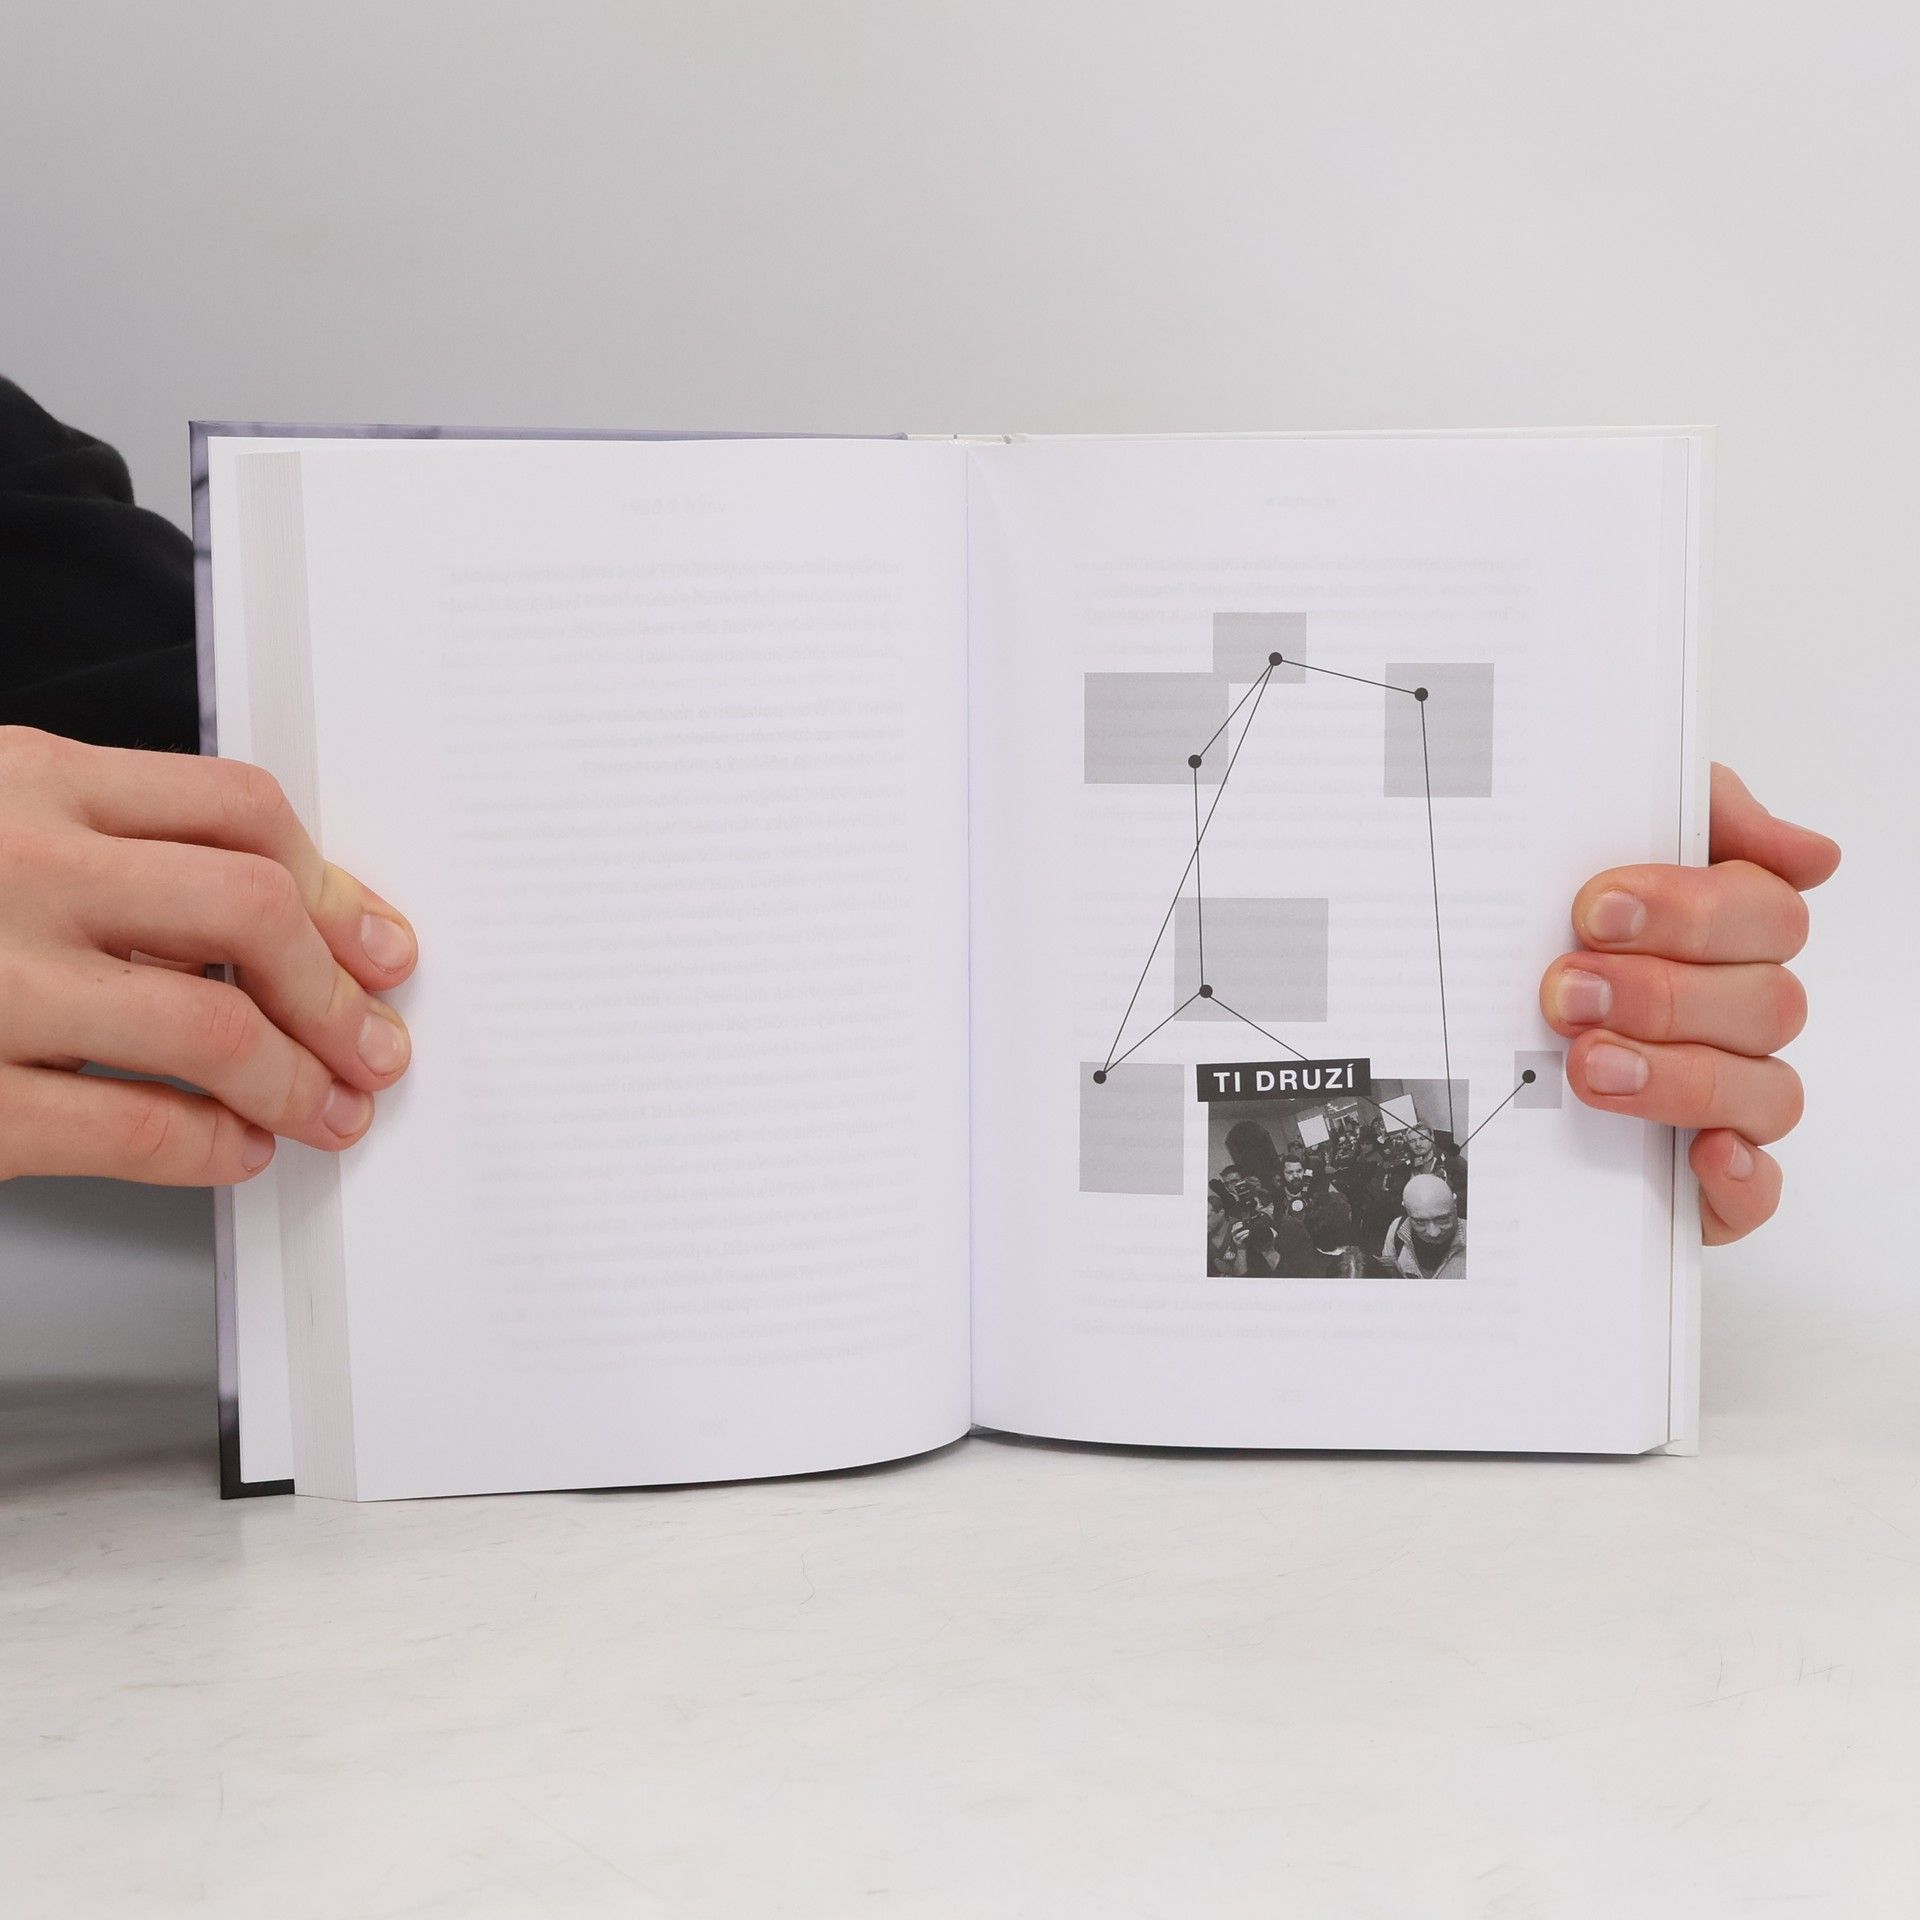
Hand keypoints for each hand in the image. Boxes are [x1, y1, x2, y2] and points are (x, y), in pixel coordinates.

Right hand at [0, 727, 416, 1185]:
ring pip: (211, 1022)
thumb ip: (103, 846)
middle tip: (374, 1039)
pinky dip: (208, 1146)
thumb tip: (277, 920)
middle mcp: (15, 864)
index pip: (239, 809)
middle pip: (251, 906)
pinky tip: (234, 1150)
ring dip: (297, 1078)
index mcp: (28, 781)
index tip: (378, 944)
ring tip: (330, 1109)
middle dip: (337, 987)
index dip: (335, 886)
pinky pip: (130, 1122)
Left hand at [1539, 764, 1839, 1244]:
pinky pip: (1757, 1193)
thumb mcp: (1590, 837)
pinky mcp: (1702, 1182)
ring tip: (1587, 1064)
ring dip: (1679, 1076)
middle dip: (1661, 994)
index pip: (1767, 915)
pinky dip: (1744, 1180)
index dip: (1690, 910)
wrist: (1444, 1031)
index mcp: (1726, 936)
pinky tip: (1705, 1153)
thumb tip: (1811, 853)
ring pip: (1764, 1091)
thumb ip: (1696, 812)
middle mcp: (1736, 1016)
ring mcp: (1727, 1099)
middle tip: (1566, 991)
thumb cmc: (1538, 929)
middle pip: (1765, 1003)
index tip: (1593, 910)